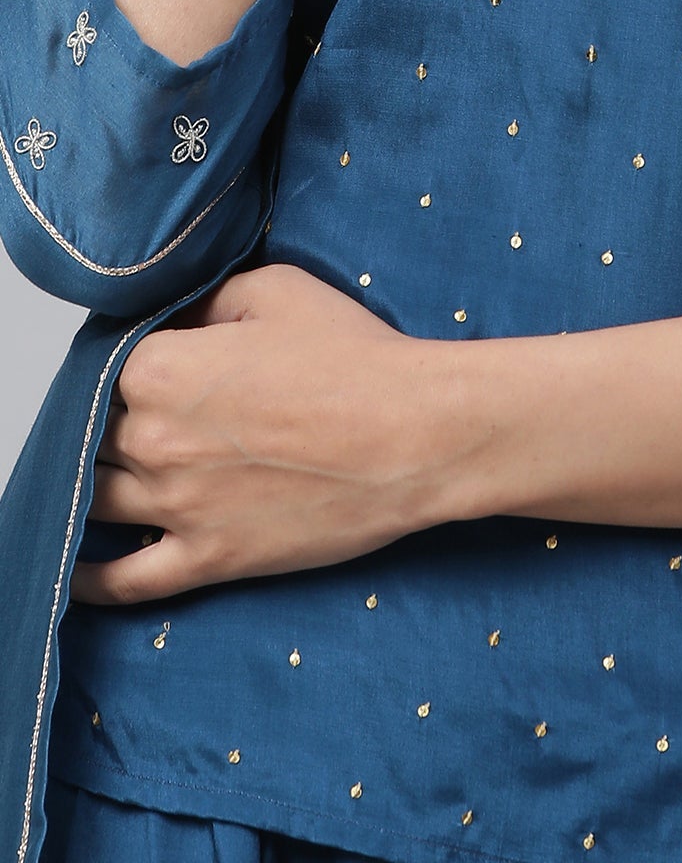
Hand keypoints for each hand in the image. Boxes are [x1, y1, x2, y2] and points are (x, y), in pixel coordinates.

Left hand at [68, 263, 446, 605]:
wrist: (414, 434)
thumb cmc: (356, 359)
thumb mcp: (278, 291)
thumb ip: (208, 299)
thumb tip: (179, 320)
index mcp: (161, 369)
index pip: (103, 365)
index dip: (127, 361)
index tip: (150, 361)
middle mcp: (153, 439)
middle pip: (92, 433)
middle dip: (110, 421)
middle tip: (149, 413)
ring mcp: (176, 506)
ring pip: (94, 499)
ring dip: (92, 484)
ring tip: (105, 475)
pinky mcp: (208, 558)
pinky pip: (126, 579)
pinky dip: (92, 578)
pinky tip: (78, 569)